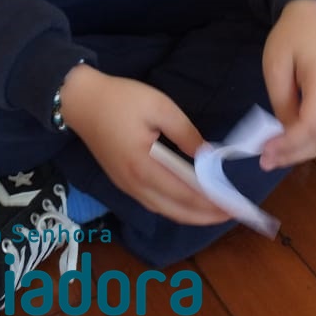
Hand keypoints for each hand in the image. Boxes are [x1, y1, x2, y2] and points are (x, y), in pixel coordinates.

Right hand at [60, 65, 230, 226]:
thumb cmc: (120, 99)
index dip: (212, 203)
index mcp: (144, 165)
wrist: (80, 100)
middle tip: (232, 214)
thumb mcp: (159, 105)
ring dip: (190, 214)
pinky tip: (186, 202)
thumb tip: (207, 156)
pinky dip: (174, 207)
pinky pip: (152, 203)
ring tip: (214, 211)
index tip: (235, 207)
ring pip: (163, 210)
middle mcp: (134, 183)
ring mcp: (125, 185)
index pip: (185, 193)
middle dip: (206, 216)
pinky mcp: (121, 181)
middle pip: (176, 210)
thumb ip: (185, 132)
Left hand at [260, 0, 315, 169]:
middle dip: (294, 154)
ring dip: (307, 152)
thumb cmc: (293, 36)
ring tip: (278, 155)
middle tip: (266, 161)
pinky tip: (298, 144)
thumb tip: (285, 134)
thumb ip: (281, 102)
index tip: (264, 153)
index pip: (312, 126)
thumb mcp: (275, 64)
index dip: (289, 145)